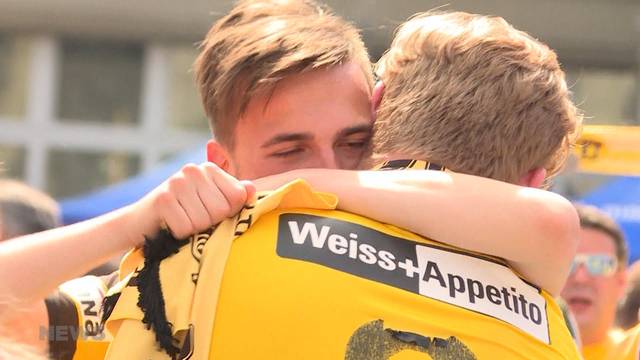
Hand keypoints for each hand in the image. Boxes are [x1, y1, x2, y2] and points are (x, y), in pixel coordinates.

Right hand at [126, 163, 254, 244]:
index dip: (228, 213)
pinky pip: (186, 228)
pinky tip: (170, 225)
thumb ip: (232, 196)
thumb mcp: (210, 203)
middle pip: (222, 210)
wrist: (139, 223)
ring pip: (205, 221)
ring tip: (181, 221)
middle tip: (192, 218)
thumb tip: (251, 189)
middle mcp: (193, 170)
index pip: (238, 197)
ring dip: (194, 230)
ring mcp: (176, 182)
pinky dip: (180, 234)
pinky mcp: (162, 199)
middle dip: (210, 223)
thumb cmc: (181, 214)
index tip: (210, 212)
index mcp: (209, 169)